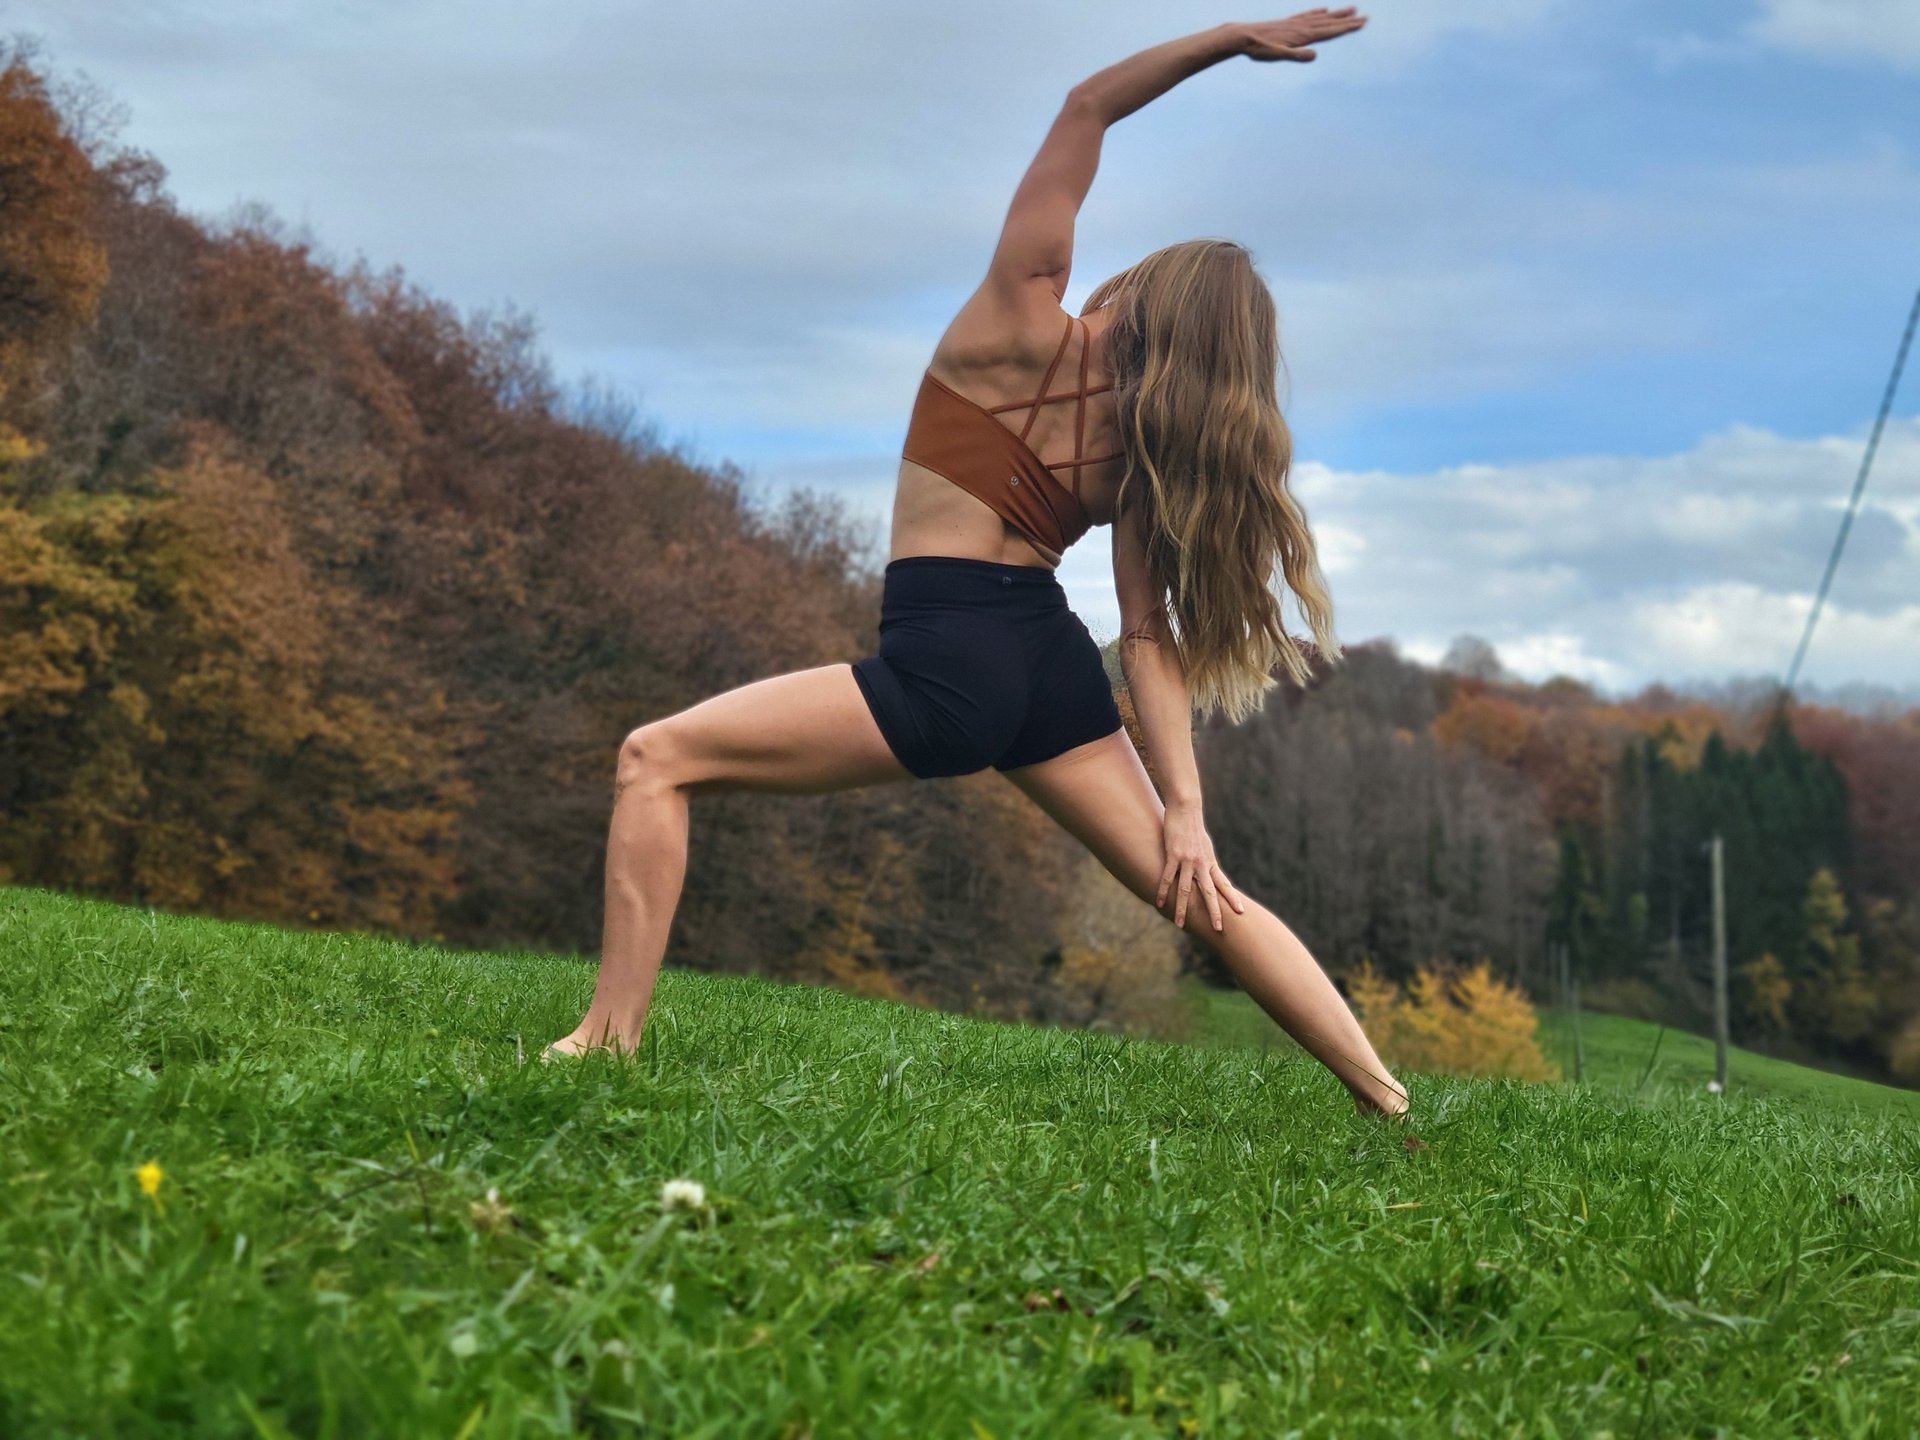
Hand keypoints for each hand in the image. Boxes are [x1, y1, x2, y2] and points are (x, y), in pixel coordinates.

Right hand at [1156, 801, 1247, 930]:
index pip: (1224, 884)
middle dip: (1214, 911)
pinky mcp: (1173, 855)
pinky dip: (1163, 891)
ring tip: (1181, 925)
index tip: (1241, 911)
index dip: (1232, 898)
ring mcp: (1188, 860)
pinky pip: (1167, 877)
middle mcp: (1202, 864)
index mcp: (1210, 862)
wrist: (1186, 807)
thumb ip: (1205, 859)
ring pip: (1186, 889)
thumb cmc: (1193, 826)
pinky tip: (1159, 903)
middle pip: (1209, 892)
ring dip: (1183, 908)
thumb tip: (1207, 868)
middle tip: (1219, 929)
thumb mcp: (1203, 845)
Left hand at [1238, 7, 1367, 62]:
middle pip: (1329, 23)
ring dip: (1337, 14)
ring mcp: (1295, 23)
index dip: (1346, 28)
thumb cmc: (1259, 49)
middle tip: (1365, 17)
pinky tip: (1323, 9)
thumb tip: (1314, 55)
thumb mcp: (1277, 56)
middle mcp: (1301, 26)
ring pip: (1321, 17)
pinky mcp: (1287, 23)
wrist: (1241, 36)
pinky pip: (1307, 15)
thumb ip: (1296, 55)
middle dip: (1347, 21)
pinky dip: (1317, 12)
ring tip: (1351, 8)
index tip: (1361, 23)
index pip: (1329, 32)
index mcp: (1302, 35)